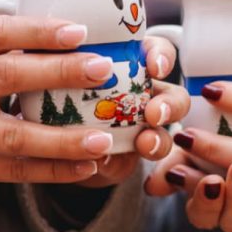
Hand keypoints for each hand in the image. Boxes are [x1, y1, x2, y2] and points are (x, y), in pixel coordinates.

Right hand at [0, 15, 150, 189]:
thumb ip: (5, 45)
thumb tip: (78, 31)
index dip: (38, 30)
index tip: (80, 31)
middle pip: (8, 76)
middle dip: (60, 72)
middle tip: (103, 70)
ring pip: (14, 135)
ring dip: (64, 139)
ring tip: (104, 139)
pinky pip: (15, 171)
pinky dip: (54, 170)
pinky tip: (87, 166)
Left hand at [76, 36, 189, 187]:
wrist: (65, 157)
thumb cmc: (61, 115)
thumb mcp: (59, 106)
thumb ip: (71, 112)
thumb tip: (83, 128)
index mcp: (127, 67)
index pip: (155, 52)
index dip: (161, 56)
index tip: (155, 66)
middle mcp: (145, 94)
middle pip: (172, 92)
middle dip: (169, 103)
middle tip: (153, 114)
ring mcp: (148, 127)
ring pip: (169, 130)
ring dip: (162, 137)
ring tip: (146, 145)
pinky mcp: (145, 157)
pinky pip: (166, 164)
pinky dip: (162, 172)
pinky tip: (156, 180)